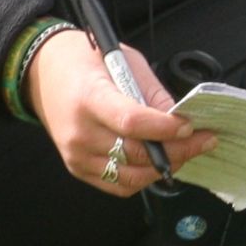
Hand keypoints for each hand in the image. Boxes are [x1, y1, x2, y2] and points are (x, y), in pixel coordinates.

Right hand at [26, 29, 217, 197]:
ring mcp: (76, 155)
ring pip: (132, 176)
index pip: (132, 122)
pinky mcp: (77, 168)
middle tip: (204, 139)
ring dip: (164, 167)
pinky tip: (160, 162)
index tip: (190, 126)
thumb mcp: (123, 60)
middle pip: (136, 153)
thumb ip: (152, 93)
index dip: (165, 128)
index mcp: (89, 98)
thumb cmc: (84, 60)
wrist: (41, 71)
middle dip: (178, 150)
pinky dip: (144, 178)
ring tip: (186, 151)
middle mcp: (79, 132)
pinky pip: (118, 185)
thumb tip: (182, 119)